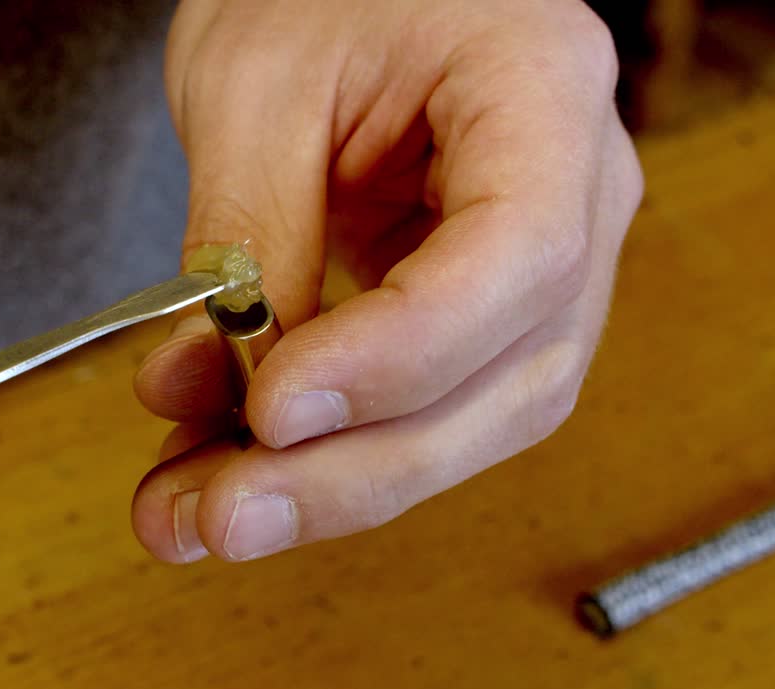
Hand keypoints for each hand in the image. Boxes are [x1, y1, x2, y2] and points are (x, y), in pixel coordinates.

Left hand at [133, 0, 642, 561]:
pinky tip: (236, 478)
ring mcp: (540, 266)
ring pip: (474, 421)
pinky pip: (431, 410)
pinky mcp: (481, 314)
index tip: (274, 408)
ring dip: (332, 487)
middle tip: (222, 516)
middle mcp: (578, 190)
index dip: (400, 354)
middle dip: (354, 468)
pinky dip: (332, 456)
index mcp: (543, 88)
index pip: (519, 253)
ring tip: (196, 517)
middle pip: (506, 377)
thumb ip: (246, 237)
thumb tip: (199, 390)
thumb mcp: (255, 85)